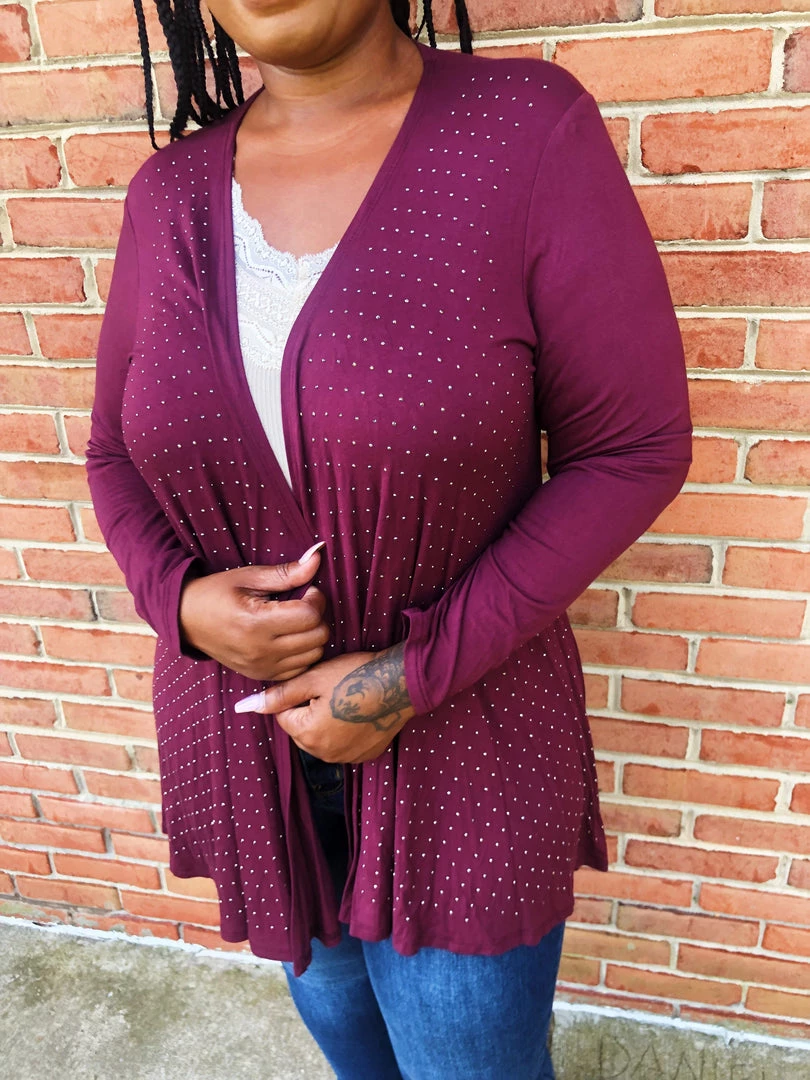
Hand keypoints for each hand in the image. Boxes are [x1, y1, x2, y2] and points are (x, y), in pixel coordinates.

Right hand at [178, 544, 329, 680]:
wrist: (186, 620)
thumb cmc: (216, 593)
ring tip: (297, 621)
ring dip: (313, 635)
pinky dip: (304, 654)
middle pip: (318, 637)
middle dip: (318, 616)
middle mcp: (261, 650)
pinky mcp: (262, 675)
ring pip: (314, 655)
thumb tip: (318, 556)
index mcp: (256, 623)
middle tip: (303, 604)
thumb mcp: (249, 577)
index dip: (316, 598)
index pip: (310, 615)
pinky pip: (300, 669)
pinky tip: (292, 638)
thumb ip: (286, 573)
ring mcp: (262, 667)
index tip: (306, 590)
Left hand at [235, 644, 413, 762]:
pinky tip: (361, 713)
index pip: (285, 715)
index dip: (299, 695)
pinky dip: (348, 731)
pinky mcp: (366, 755)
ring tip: (348, 700)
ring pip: (322, 738)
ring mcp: (347, 757)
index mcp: (307, 734)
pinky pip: (344, 744)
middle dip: (310, 711)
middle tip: (334, 690)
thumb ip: (278, 695)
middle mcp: (324, 753)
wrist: (401, 682)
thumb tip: (245, 707)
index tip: (319, 683)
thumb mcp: (313, 678)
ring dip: (328, 722)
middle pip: (302, 730)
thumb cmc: (355, 674)